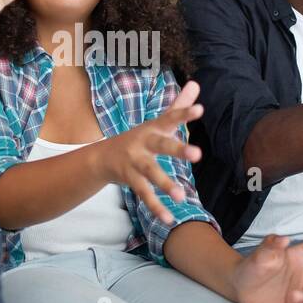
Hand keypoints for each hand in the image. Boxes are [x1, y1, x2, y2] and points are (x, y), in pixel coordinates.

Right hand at [89, 80, 203, 224]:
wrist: (102, 157)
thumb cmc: (140, 138)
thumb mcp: (158, 122)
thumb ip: (178, 105)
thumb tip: (196, 84)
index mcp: (153, 127)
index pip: (170, 118)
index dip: (184, 113)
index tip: (200, 109)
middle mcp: (143, 143)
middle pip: (162, 145)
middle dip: (178, 149)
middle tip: (198, 155)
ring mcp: (135, 162)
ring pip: (151, 173)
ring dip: (165, 184)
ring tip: (181, 196)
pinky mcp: (130, 179)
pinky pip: (144, 194)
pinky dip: (156, 207)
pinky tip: (169, 219)